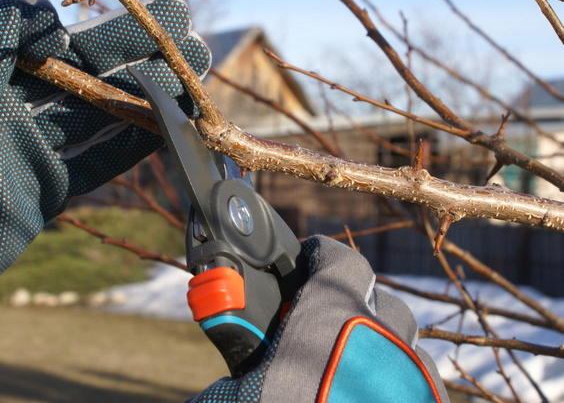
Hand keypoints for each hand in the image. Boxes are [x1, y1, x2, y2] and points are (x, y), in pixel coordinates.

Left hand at [0, 0, 209, 333]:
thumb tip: (34, 10)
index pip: (48, 40)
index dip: (94, 30)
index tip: (132, 21)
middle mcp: (9, 109)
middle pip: (84, 75)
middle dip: (135, 54)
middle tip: (187, 35)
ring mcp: (30, 151)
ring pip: (97, 116)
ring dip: (144, 98)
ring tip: (189, 78)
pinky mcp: (44, 191)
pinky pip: (94, 165)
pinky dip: (129, 148)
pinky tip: (163, 129)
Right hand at [191, 236, 448, 402]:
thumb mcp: (242, 397)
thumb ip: (233, 377)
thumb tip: (216, 387)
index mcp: (332, 318)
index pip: (340, 259)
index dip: (322, 256)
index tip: (307, 261)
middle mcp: (381, 336)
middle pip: (377, 301)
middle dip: (352, 306)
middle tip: (322, 329)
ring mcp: (412, 372)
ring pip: (400, 340)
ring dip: (377, 343)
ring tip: (348, 366)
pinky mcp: (428, 401)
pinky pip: (415, 378)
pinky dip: (394, 378)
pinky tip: (368, 394)